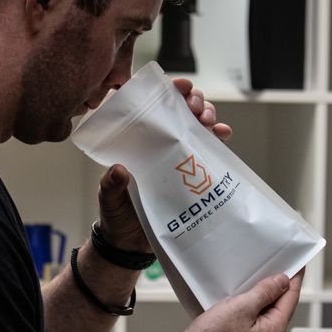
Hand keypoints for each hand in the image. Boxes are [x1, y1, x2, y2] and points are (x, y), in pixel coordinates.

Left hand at [96, 78, 231, 251]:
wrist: (131, 244)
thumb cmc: (115, 216)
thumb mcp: (108, 198)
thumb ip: (111, 185)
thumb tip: (119, 170)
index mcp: (137, 142)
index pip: (152, 106)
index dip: (168, 91)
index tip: (180, 87)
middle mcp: (158, 144)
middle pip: (180, 110)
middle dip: (193, 100)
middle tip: (197, 107)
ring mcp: (177, 157)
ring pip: (197, 125)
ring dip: (208, 115)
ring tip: (209, 121)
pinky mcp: (193, 174)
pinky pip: (208, 151)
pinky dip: (218, 139)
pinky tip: (223, 135)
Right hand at [173, 270, 303, 331]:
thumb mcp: (241, 307)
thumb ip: (265, 292)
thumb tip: (282, 282)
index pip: (291, 299)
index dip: (294, 279)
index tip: (298, 266)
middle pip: (279, 309)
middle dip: (276, 289)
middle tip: (274, 269)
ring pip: (264, 317)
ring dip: (260, 301)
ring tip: (253, 284)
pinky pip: (252, 326)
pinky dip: (249, 312)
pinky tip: (239, 304)